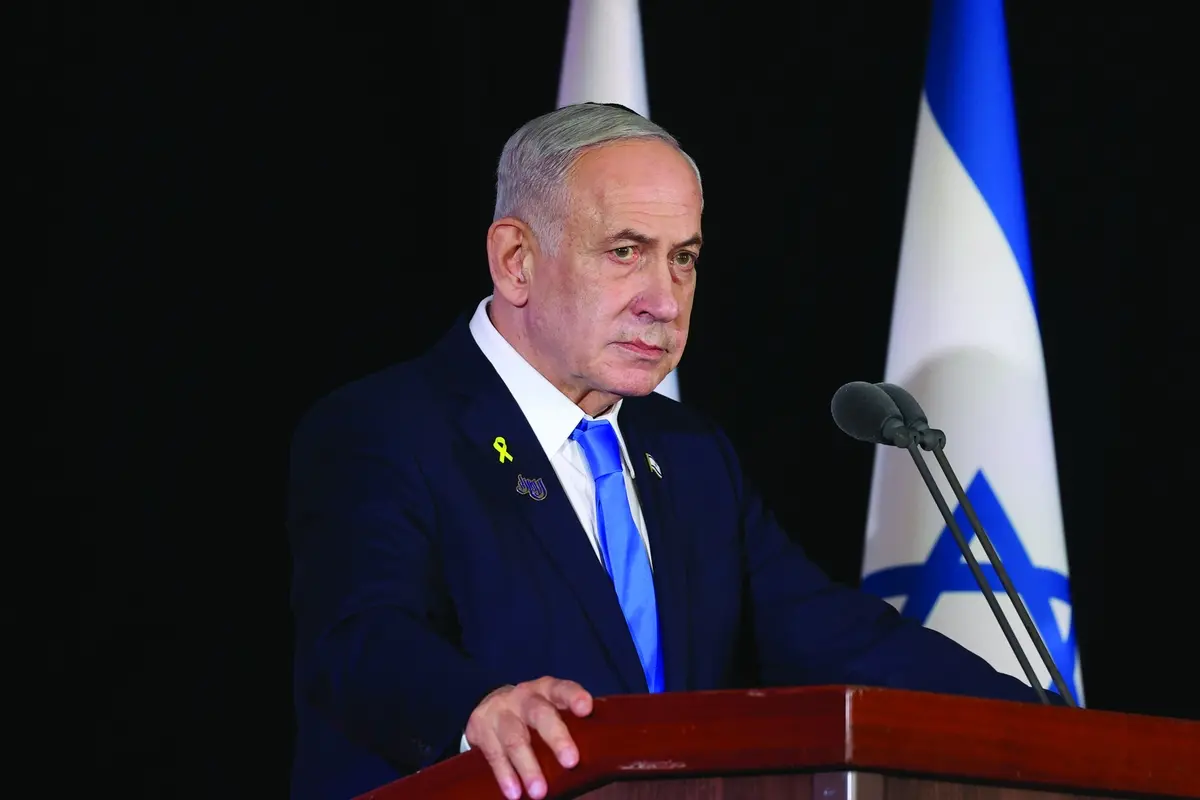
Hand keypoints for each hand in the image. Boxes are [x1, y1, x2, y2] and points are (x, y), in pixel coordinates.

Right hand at [465, 676, 592, 798]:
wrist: (490, 705)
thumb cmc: (533, 713)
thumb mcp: (550, 708)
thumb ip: (570, 722)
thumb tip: (601, 755)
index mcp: (546, 690)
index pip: (562, 689)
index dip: (574, 697)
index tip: (586, 708)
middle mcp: (523, 697)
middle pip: (540, 714)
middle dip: (556, 738)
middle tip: (571, 761)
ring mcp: (500, 712)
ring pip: (514, 738)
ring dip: (528, 766)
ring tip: (539, 792)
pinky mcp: (480, 728)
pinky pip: (494, 755)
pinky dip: (505, 775)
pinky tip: (514, 793)